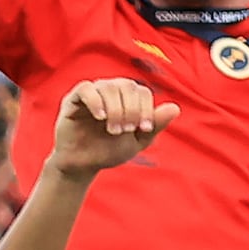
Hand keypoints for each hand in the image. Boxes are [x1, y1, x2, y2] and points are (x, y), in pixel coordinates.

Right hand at [43, 77, 173, 178]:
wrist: (84, 164)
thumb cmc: (111, 150)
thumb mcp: (138, 140)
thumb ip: (155, 124)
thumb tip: (175, 108)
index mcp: (127, 99)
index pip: (142, 91)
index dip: (147, 108)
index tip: (144, 129)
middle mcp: (110, 92)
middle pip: (128, 85)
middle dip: (131, 109)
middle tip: (126, 130)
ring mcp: (92, 94)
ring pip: (109, 86)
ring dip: (116, 109)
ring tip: (114, 130)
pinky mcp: (73, 100)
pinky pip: (86, 88)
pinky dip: (96, 101)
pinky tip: (101, 117)